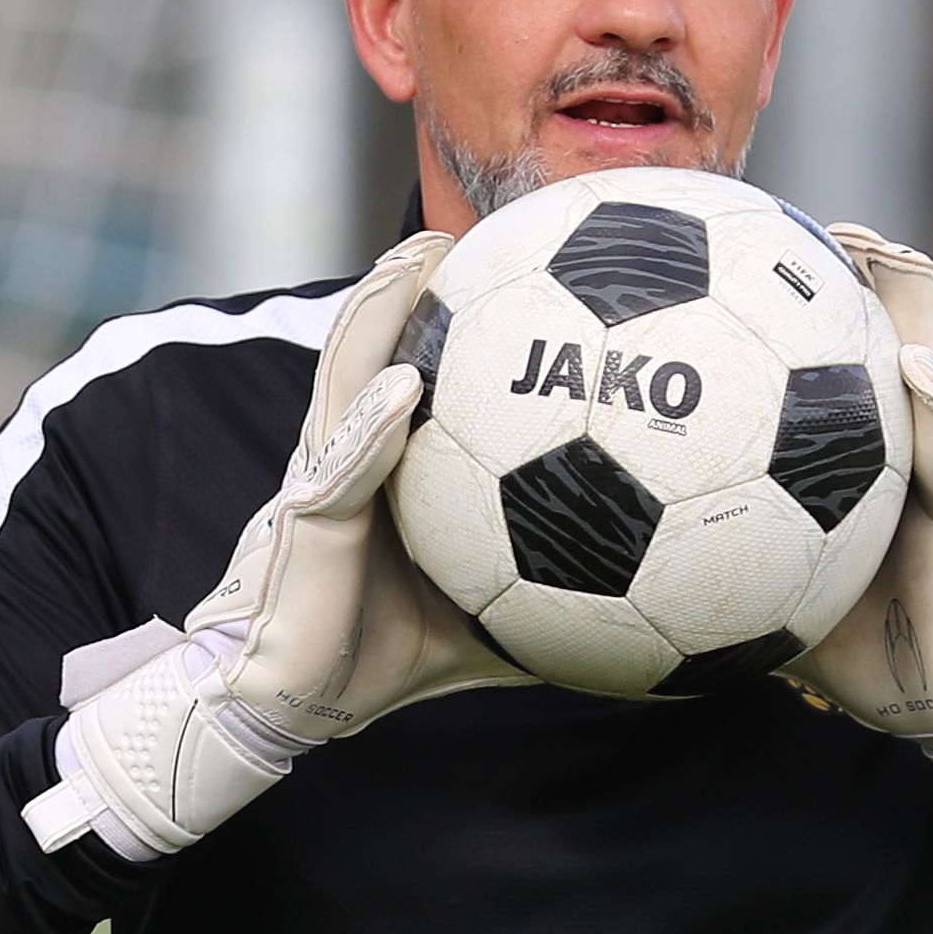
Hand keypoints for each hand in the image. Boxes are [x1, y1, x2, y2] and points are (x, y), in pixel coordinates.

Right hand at [21, 234, 517, 859]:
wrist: (285, 703)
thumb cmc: (371, 657)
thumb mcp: (484, 631)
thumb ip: (552, 621)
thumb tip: (647, 639)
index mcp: (384, 472)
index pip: (413, 377)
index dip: (447, 322)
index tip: (501, 270)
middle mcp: (349, 457)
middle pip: (374, 349)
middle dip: (407, 286)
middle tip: (459, 230)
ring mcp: (322, 480)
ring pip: (347, 378)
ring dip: (378, 316)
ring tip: (419, 262)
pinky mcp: (305, 520)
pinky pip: (341, 463)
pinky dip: (371, 425)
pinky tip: (405, 391)